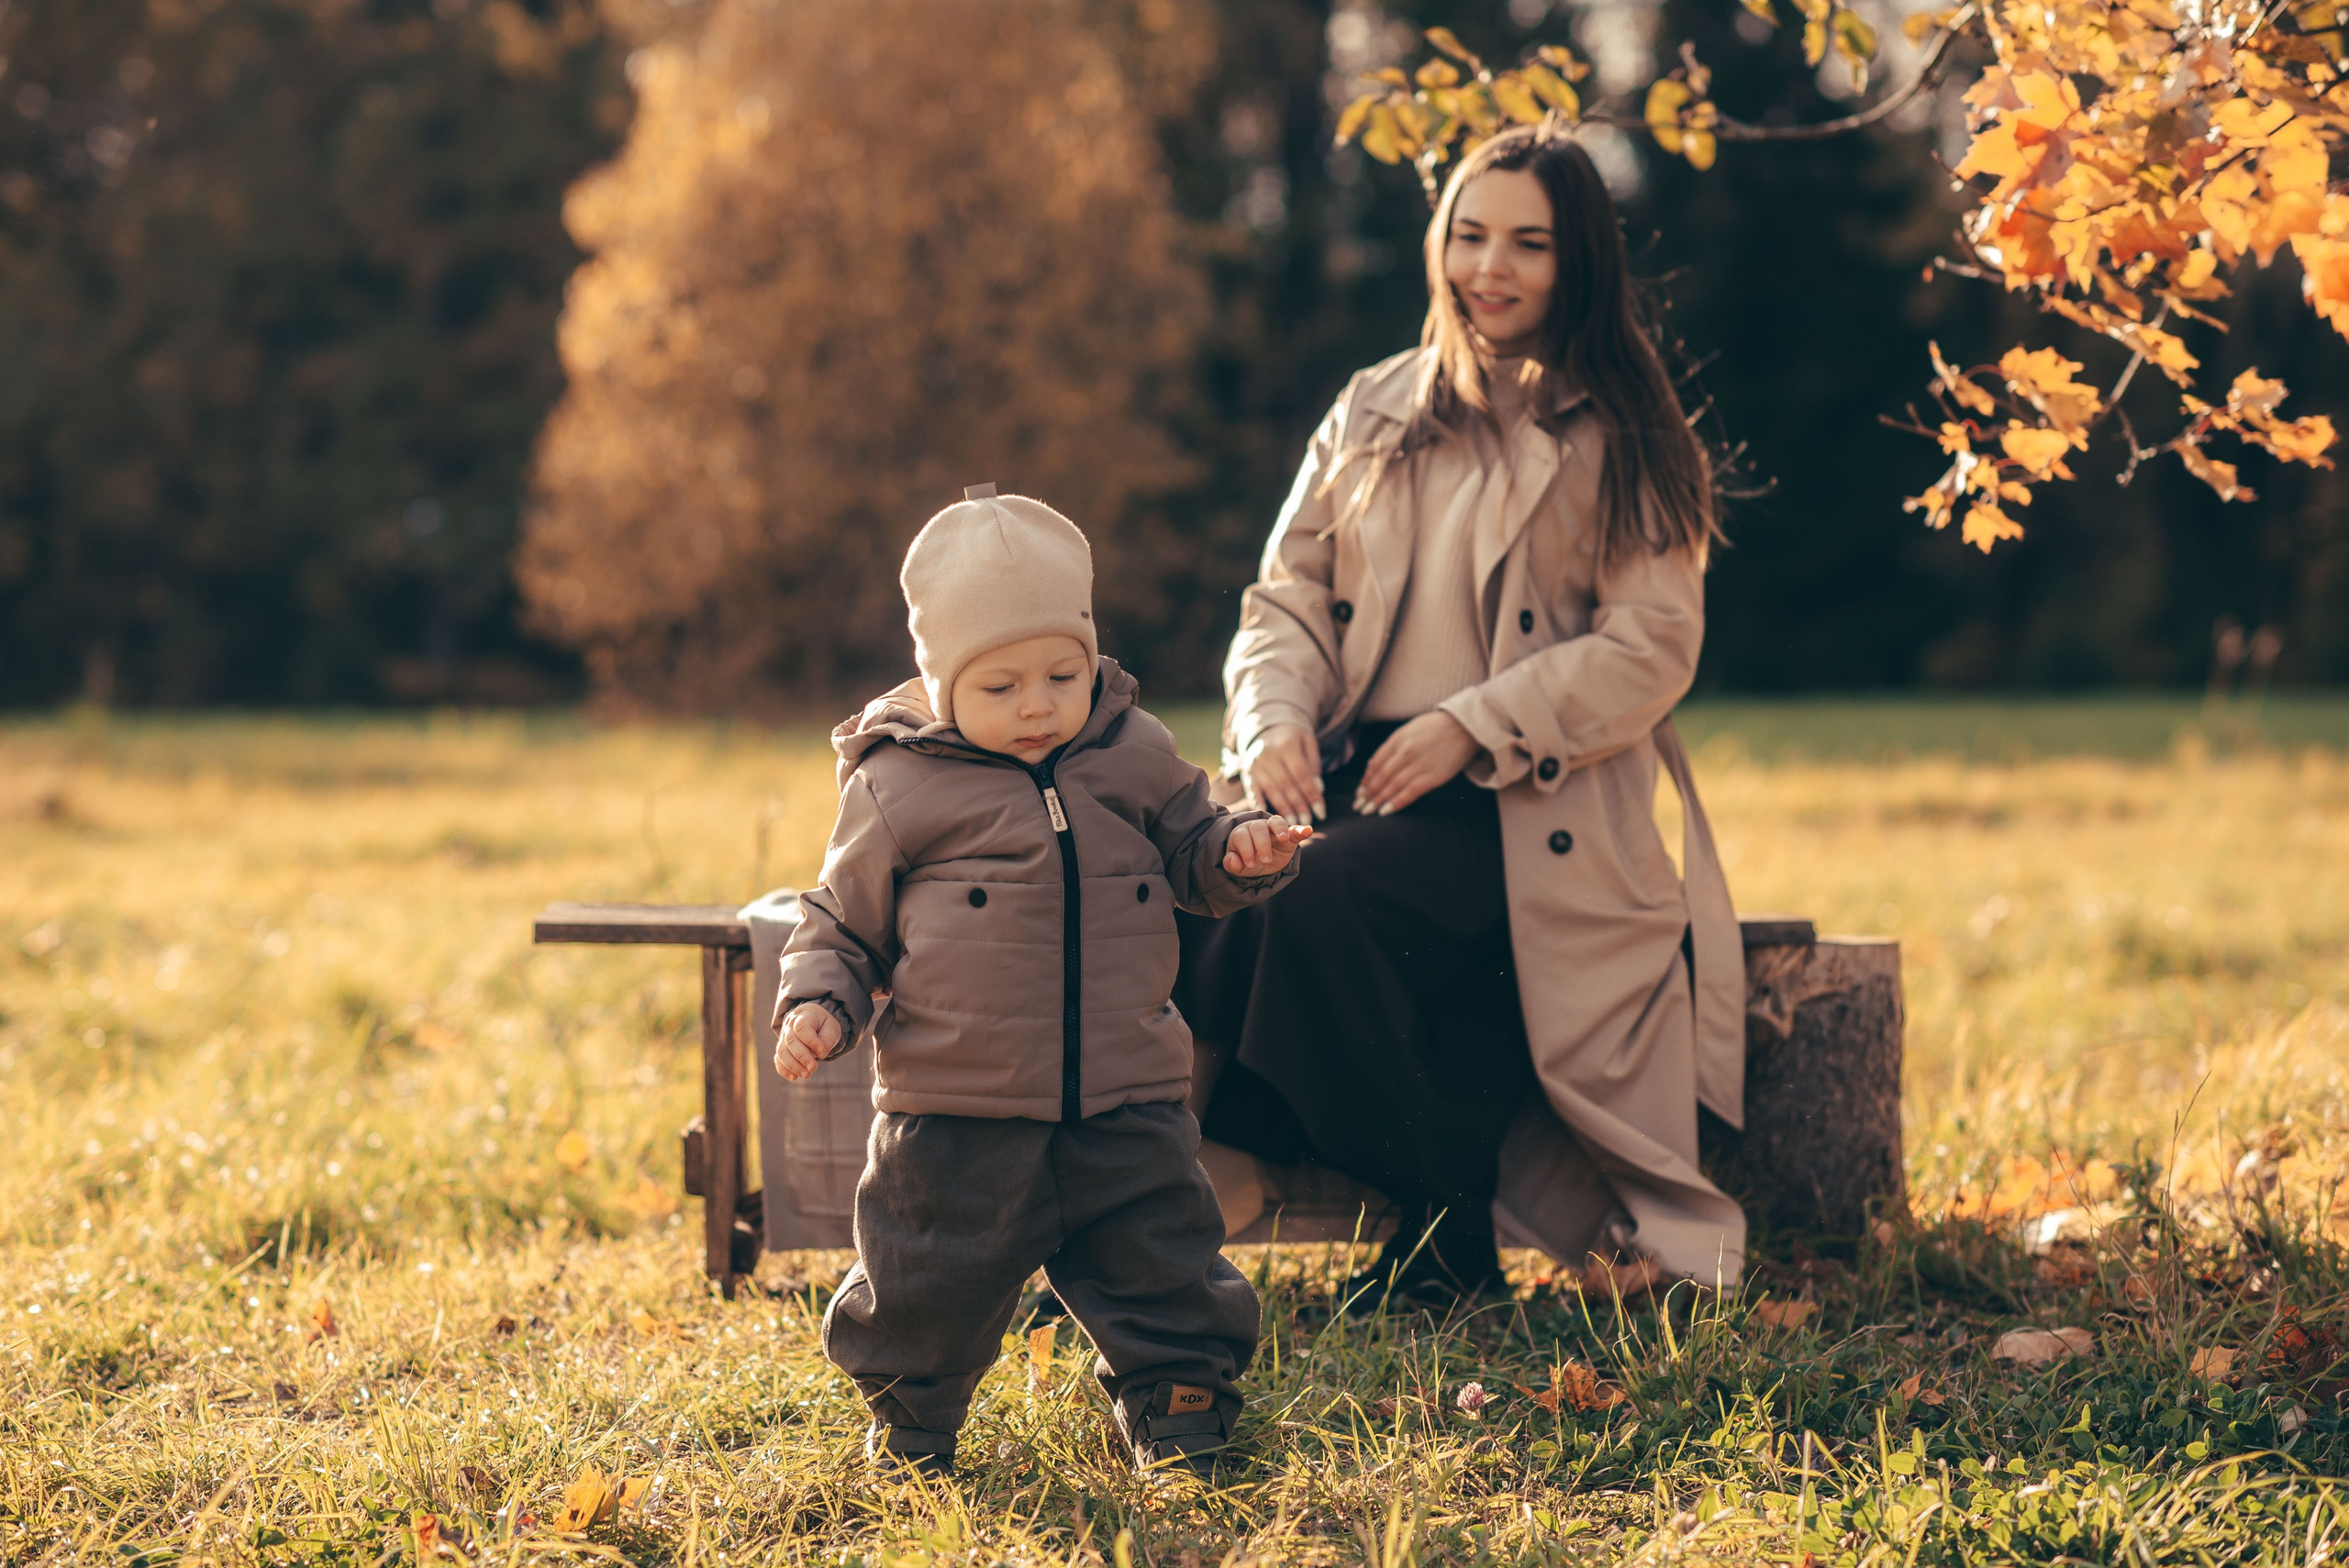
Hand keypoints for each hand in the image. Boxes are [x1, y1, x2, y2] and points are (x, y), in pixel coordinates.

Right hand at [773, 1002, 840, 1082]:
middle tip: (813, 1067)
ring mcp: (783, 1038)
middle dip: (802, 1056)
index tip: (822, 1052)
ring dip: (793, 1065)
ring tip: (806, 1075)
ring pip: (782, 1052)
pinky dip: (784, 1070)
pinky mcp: (782, 1049)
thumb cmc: (824, 1025)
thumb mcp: (831, 1028)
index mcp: (804, 1016)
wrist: (814, 1022)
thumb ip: (827, 1040)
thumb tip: (819, 1054)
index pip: (802, 1027)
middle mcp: (790, 1026)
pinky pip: (778, 1060)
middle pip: (791, 1041)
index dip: (811, 1041)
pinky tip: (794, 1077)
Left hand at [1222, 814, 1313, 876]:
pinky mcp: (1289, 836)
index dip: (1245, 849)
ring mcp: (1273, 830)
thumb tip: (1232, 862)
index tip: (1250, 864)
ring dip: (1280, 829)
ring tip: (1284, 839)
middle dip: (1262, 844)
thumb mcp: (1238, 866)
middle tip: (1266, 861)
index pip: (1242, 836)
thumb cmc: (1246, 861)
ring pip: (1275, 822)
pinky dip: (1301, 829)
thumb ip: (1232, 864)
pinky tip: (1307, 831)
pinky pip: (1295, 830)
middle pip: (1258, 828)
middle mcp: (1257, 828)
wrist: (1260, 863)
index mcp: (1242, 833)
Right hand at [1242, 724, 1325, 823]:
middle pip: (1286, 785)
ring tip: (1292, 822)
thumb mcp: (1308, 742)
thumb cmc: (1293, 737)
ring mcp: (1255, 763)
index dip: (1312, 795)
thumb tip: (1318, 789)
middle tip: (1307, 821)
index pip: (1302, 775)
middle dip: (1298, 806)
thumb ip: (1313, 764)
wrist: (1267, 726)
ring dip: (1283, 809)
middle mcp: (1268, 753)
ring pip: (1271, 790)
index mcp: (1286, 745)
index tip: (1321, 813)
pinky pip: (1254, 790)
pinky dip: (1260, 803)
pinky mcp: (1247, 770)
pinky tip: (1268, 814)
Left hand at [1355, 711, 1478, 815]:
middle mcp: (1405, 752)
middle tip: (1358, 806)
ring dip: (1377, 800)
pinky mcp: (1433, 776)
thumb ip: (1391, 746)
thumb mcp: (1409, 729)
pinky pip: (1410, 792)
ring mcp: (1419, 764)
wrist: (1465, 727)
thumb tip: (1372, 765)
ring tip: (1367, 811)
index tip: (1359, 792)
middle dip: (1368, 793)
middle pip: (1381, 776)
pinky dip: (1396, 802)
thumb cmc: (1436, 727)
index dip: (1366, 780)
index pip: (1375, 763)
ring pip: (1392, 786)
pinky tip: (1385, 811)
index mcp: (1398, 738)